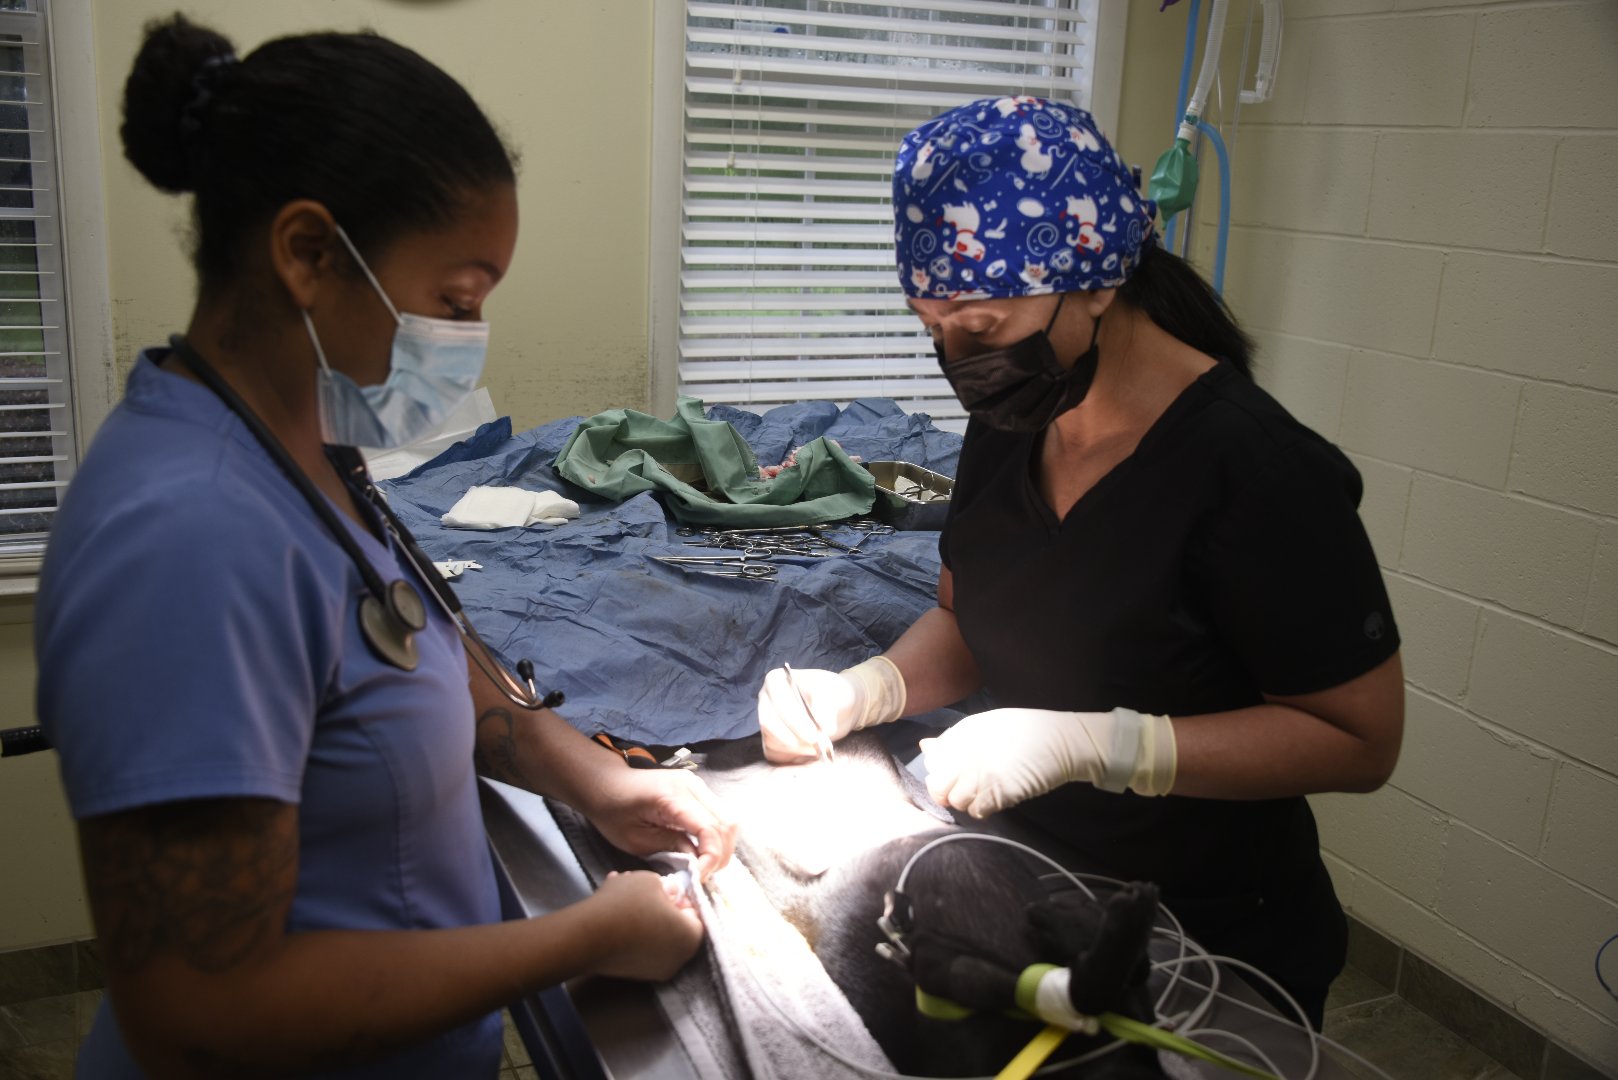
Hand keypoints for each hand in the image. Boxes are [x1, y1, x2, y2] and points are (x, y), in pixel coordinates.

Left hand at [578, 764, 735, 880]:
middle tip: (702, 875)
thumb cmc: (612, 811)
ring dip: (722, 846)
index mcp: (672, 797)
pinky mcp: (697, 789)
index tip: (698, 878)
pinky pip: (718, 815)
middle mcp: (691, 786)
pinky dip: (717, 836)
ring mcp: (696, 785)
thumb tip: (698, 863)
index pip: (709, 829)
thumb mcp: (635, 840)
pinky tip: (702, 850)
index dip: (711, 858)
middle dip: (720, 855)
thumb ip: (670, 849)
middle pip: (726, 824)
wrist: (605, 784)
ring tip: (704, 865)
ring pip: (727, 820)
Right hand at [579, 870, 703, 980]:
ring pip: (655, 936)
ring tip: (624, 897)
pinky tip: (615, 913)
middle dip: (661, 907)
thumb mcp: (651, 880)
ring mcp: (655, 971)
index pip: (695, 912)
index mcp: (691, 936)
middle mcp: (678, 959)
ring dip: (644, 917)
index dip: (681, 896)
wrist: (588, 934)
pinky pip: (640, 948)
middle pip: (675, 927)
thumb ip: (667, 886)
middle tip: (645, 892)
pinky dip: (632, 931)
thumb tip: (671, 892)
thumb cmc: (627, 904)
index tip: (667, 888)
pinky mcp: (634, 974)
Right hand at [758, 656, 906, 763]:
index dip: (795, 721)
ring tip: (817, 748)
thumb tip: (822, 726)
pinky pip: (774, 754)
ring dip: (795, 749)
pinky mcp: (772, 741)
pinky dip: (792, 758)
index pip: (779, 702)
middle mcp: (766, 701)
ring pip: (771, 741)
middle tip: (816, 745)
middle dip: (793, 738)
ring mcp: (767, 722)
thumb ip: (827, 705)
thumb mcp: (835, 691)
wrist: (838, 708)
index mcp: (777, 681)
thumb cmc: (834, 693)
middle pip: (769, 723)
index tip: (814, 735)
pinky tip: (810, 753)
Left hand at [921, 707, 1175, 817]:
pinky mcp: (1001, 791)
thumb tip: (925, 746)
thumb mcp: (986, 726)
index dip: (939, 772)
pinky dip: (982, 810)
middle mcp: (969, 752)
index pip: (933, 762)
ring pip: (956, 801)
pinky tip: (994, 801)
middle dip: (947, 792)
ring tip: (984, 795)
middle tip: (965, 791)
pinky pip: (978, 811)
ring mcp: (984, 772)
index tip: (953, 775)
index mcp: (964, 733)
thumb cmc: (1026, 731)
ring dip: (967, 802)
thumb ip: (954, 739)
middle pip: (938, 785)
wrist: (1063, 740)